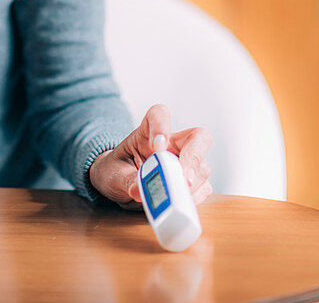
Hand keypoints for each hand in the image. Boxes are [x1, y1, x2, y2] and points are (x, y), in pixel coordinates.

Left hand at [89, 104, 212, 209]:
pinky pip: (204, 189)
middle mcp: (172, 144)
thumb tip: (139, 191)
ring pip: (202, 168)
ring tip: (172, 198)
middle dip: (194, 157)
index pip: (159, 114)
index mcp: (148, 133)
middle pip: (198, 137)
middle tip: (184, 178)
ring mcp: (185, 162)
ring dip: (191, 185)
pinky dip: (193, 199)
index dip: (162, 125)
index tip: (157, 145)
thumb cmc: (116, 173)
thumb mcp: (114, 175)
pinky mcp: (191, 183)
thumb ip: (127, 181)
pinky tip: (178, 204)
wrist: (118, 187)